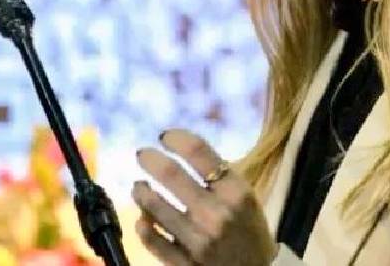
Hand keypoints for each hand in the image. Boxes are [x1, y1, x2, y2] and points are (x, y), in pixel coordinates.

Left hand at [133, 128, 275, 265]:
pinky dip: (143, 226)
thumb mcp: (246, 198)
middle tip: (142, 154)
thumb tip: (180, 151)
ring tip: (139, 186)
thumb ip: (218, 177)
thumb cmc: (250, 231)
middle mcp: (216, 214)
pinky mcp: (184, 264)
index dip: (175, 138)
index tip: (165, 137)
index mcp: (236, 192)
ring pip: (154, 206)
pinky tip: (143, 219)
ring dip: (141, 191)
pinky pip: (151, 240)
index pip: (198, 151)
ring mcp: (198, 241)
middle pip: (170, 173)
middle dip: (150, 159)